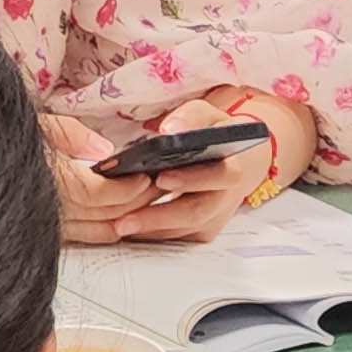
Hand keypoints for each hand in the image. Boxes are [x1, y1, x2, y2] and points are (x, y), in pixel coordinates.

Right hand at [44, 111, 170, 246]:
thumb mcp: (33, 121)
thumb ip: (71, 134)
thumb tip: (103, 150)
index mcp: (45, 180)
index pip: (100, 194)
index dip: (128, 187)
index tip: (145, 174)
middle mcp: (44, 209)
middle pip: (106, 216)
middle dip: (138, 202)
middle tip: (158, 185)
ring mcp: (43, 226)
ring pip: (98, 233)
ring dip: (128, 219)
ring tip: (144, 201)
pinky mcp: (43, 234)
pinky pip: (84, 239)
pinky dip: (108, 230)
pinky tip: (119, 219)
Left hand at [104, 95, 311, 244]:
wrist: (233, 160)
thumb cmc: (214, 135)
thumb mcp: (206, 116)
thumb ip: (191, 118)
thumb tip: (170, 129)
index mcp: (232, 166)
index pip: (218, 176)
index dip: (191, 179)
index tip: (161, 178)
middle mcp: (226, 196)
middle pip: (196, 212)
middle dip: (160, 217)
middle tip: (126, 219)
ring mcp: (215, 217)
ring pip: (183, 229)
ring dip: (151, 230)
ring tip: (118, 226)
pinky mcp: (202, 230)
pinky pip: (176, 236)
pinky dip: (151, 233)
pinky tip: (126, 228)